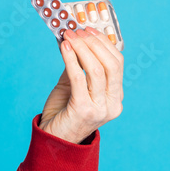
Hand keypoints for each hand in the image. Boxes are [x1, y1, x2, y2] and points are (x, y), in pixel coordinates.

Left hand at [39, 26, 123, 143]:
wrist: (52, 141)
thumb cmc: (62, 113)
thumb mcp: (72, 86)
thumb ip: (77, 67)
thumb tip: (74, 40)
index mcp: (115, 97)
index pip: (117, 63)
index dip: (104, 43)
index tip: (88, 29)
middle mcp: (113, 104)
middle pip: (111, 64)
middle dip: (93, 43)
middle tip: (77, 31)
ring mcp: (101, 108)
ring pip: (97, 69)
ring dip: (82, 48)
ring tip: (68, 36)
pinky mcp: (84, 110)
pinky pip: (79, 78)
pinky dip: (71, 59)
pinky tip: (64, 48)